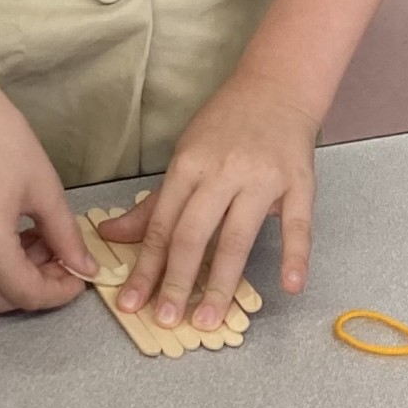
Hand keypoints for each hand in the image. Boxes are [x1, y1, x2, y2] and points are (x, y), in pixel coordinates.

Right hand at [0, 57, 99, 314]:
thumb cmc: (0, 138)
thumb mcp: (44, 189)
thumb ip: (66, 237)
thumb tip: (85, 268)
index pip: (29, 295)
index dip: (60, 292)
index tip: (81, 275)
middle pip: (4, 300)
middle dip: (38, 286)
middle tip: (62, 256)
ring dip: (14, 276)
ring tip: (38, 239)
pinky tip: (10, 234)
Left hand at [97, 68, 317, 332]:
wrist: (278, 86)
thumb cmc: (226, 125)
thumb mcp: (185, 156)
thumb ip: (154, 203)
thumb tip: (109, 236)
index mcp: (189, 164)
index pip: (162, 224)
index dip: (145, 267)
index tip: (131, 304)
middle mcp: (222, 171)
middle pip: (194, 233)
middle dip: (177, 281)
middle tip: (165, 322)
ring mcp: (262, 178)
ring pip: (238, 236)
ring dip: (221, 282)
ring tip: (208, 320)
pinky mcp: (299, 182)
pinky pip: (299, 224)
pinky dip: (296, 255)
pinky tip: (290, 286)